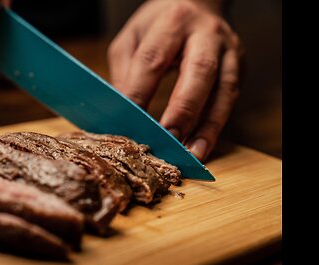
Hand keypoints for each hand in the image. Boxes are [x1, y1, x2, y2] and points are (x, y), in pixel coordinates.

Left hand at [108, 0, 242, 160]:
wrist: (198, 5)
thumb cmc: (159, 25)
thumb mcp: (132, 38)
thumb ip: (126, 72)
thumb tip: (123, 111)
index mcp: (172, 22)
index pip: (153, 59)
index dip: (140, 91)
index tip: (129, 121)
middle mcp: (206, 34)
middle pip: (199, 71)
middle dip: (183, 108)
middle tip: (168, 137)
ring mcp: (228, 51)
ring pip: (223, 90)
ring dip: (207, 126)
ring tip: (190, 153)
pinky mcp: (238, 67)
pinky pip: (229, 100)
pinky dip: (215, 127)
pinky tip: (201, 146)